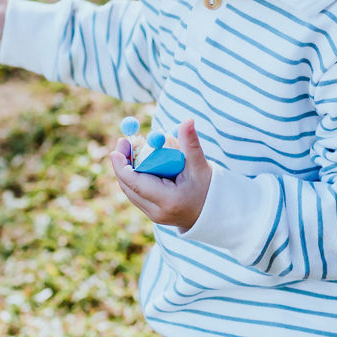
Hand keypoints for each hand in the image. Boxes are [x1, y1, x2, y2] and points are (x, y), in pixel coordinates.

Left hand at [108, 118, 211, 232]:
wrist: (216, 213)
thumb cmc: (209, 188)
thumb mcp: (200, 165)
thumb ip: (190, 143)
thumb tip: (187, 120)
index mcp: (168, 200)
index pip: (135, 183)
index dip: (122, 164)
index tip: (120, 144)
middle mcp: (157, 212)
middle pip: (128, 187)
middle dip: (121, 164)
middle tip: (123, 142)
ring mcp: (154, 216)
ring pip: (130, 192)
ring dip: (126, 171)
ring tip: (129, 149)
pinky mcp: (153, 215)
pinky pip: (137, 195)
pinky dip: (134, 179)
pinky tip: (138, 163)